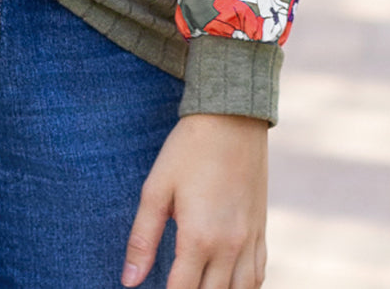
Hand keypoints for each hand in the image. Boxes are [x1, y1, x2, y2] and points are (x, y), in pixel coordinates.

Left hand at [121, 114, 267, 287]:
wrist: (231, 118)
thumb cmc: (188, 150)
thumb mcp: (156, 189)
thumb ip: (142, 238)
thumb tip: (129, 280)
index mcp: (199, 237)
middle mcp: (229, 246)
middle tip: (175, 285)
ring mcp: (249, 240)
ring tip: (200, 286)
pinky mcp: (260, 229)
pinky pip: (258, 275)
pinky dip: (244, 288)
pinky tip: (229, 286)